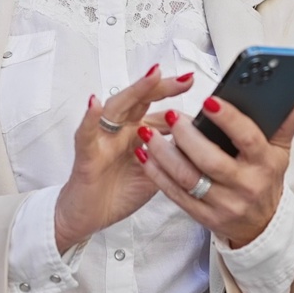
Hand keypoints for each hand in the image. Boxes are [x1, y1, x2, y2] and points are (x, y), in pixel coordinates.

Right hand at [53, 66, 194, 253]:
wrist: (89, 216)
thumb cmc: (118, 192)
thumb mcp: (155, 175)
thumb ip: (172, 158)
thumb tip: (202, 149)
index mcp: (139, 134)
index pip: (162, 113)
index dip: (181, 105)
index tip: (206, 98)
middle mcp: (121, 131)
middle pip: (142, 101)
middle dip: (164, 87)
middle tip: (186, 79)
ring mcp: (104, 139)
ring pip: (118, 108)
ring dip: (135, 91)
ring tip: (152, 77)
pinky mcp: (87, 154)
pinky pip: (87, 134)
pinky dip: (90, 118)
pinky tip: (95, 104)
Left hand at [136, 92, 293, 248]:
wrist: (261, 225)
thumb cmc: (266, 178)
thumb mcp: (280, 151)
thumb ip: (286, 123)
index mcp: (265, 163)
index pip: (247, 138)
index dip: (228, 119)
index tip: (208, 101)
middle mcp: (246, 186)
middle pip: (211, 160)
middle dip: (187, 136)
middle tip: (171, 114)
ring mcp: (224, 204)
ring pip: (188, 179)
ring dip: (165, 154)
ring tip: (149, 132)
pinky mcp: (204, 217)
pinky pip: (176, 195)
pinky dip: (158, 174)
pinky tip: (146, 155)